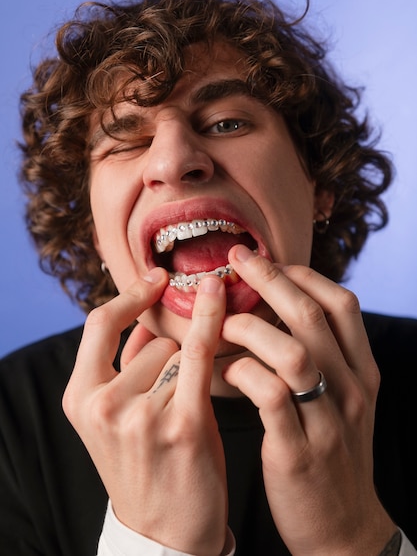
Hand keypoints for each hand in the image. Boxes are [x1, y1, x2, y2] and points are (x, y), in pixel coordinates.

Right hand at [63, 269, 227, 555]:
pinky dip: (210, 320)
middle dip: (172, 358)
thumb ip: (124, 366)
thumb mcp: (115, 420)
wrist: (165, 533)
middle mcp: (104, 404)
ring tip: (186, 413)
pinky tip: (219, 297)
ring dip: (191, 371)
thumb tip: (146, 318)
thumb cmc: (146, 469)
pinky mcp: (182, 423)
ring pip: (179, 350)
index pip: (100, 324)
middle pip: (153, 340)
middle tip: (173, 402)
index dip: (130, 295)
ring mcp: (141, 414)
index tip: (156, 277)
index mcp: (80, 398)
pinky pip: (198, 354)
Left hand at [222, 245, 396, 555]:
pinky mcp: (298, 451)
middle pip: (312, 317)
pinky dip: (241, 373)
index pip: (342, 304)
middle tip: (235, 261)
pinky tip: (221, 369)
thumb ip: (320, 359)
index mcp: (362, 372)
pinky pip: (268, 396)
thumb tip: (276, 312)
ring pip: (292, 352)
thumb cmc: (330, 453)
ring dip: (250, 328)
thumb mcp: (341, 402)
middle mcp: (351, 389)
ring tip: (220, 323)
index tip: (268, 260)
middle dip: (270, 280)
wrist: (343, 528)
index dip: (303, 275)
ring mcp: (327, 421)